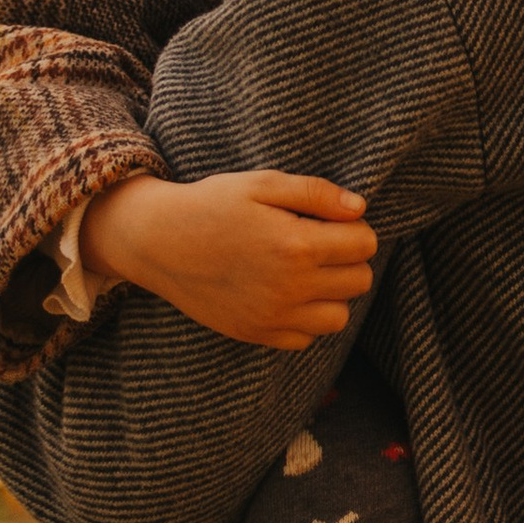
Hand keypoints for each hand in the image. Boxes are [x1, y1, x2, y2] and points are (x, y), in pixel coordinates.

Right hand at [80, 170, 376, 353]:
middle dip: (349, 259)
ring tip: (308, 272)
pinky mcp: (256, 334)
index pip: (365, 244)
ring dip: (333, 294)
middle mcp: (291, 287)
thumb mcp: (263, 183)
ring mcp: (273, 316)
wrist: (157, 241)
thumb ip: (317, 193)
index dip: (355, 228)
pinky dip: (305, 320)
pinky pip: (305, 339)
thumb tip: (359, 208)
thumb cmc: (212, 204)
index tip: (332, 221)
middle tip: (321, 244)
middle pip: (360, 281)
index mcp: (298, 245)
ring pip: (339, 317)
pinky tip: (287, 295)